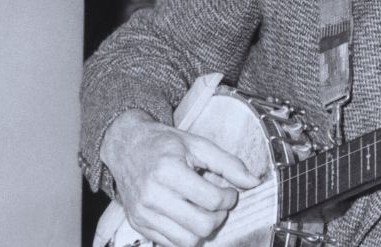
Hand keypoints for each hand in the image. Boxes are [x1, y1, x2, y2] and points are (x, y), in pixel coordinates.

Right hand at [100, 110, 262, 246]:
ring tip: (203, 210)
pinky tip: (187, 216)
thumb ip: (229, 163)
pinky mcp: (137, 224)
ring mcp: (143, 213)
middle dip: (219, 216)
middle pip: (201, 225)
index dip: (229, 198)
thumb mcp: (198, 145)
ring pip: (187, 241)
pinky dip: (185, 234)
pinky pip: (169, 244)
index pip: (212, 200)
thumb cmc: (164, 143)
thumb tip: (253, 181)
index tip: (230, 191)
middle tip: (219, 203)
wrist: (127, 146)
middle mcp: (152, 195)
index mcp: (168, 171)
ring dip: (203, 228)